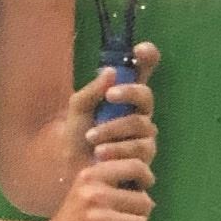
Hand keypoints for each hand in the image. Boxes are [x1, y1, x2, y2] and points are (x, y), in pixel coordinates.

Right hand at [34, 156, 154, 220]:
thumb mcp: (85, 191)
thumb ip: (110, 183)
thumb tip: (146, 188)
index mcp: (91, 176)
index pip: (135, 166)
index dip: (146, 177)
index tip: (143, 188)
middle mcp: (94, 194)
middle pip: (144, 202)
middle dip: (140, 215)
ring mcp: (99, 218)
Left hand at [69, 41, 159, 170]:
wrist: (74, 171)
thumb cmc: (77, 138)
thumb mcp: (77, 110)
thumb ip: (91, 91)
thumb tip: (110, 72)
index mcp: (124, 97)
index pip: (142, 74)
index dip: (147, 59)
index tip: (141, 50)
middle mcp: (139, 114)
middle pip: (146, 96)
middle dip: (129, 92)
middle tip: (110, 95)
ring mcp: (144, 136)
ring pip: (141, 124)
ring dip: (114, 129)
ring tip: (91, 138)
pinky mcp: (145, 158)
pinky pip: (140, 148)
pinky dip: (117, 149)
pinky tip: (100, 154)